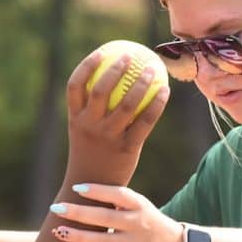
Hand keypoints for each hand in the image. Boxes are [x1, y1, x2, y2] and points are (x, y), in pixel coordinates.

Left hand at [49, 184, 184, 241]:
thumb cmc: (149, 223)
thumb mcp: (141, 206)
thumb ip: (118, 200)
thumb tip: (82, 190)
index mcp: (140, 206)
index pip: (118, 195)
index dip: (98, 191)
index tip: (77, 188)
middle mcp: (137, 224)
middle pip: (105, 217)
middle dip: (79, 212)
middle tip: (56, 207)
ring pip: (102, 241)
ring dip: (78, 236)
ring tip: (57, 231)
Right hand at [64, 51, 168, 185]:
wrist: (93, 190)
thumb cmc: (91, 157)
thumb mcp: (85, 134)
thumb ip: (92, 112)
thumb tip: (108, 82)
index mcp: (75, 119)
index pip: (75, 85)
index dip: (87, 65)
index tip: (102, 51)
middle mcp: (90, 126)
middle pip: (101, 90)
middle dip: (115, 69)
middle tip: (130, 56)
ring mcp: (108, 138)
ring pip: (127, 104)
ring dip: (142, 83)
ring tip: (153, 69)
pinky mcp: (127, 148)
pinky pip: (145, 121)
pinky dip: (156, 104)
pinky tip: (166, 91)